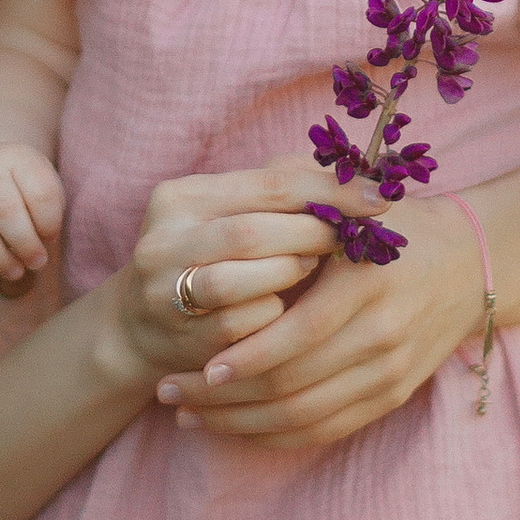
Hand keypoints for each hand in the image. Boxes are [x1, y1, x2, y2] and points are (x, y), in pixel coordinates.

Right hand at [0, 141, 64, 286]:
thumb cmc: (19, 186)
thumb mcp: (41, 185)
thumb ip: (48, 210)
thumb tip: (40, 245)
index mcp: (17, 157)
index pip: (40, 193)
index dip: (50, 224)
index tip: (50, 239)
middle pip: (6, 210)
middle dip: (25, 245)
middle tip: (37, 263)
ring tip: (15, 272)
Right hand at [105, 161, 334, 381]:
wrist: (139, 327)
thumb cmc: (208, 260)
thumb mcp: (226, 217)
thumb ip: (277, 198)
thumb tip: (357, 184)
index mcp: (181, 197)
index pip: (269, 185)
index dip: (329, 192)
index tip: (379, 199)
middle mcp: (164, 239)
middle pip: (254, 232)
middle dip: (312, 236)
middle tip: (349, 240)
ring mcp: (165, 290)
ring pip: (246, 280)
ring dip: (290, 275)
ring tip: (311, 270)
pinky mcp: (177, 335)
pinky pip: (242, 325)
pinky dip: (272, 317)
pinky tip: (284, 312)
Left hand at [164, 166, 486, 444]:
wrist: (467, 264)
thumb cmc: (391, 229)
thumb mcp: (347, 208)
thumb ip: (289, 206)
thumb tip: (223, 228)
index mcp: (366, 285)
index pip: (295, 336)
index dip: (242, 358)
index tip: (194, 365)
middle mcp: (383, 335)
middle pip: (292, 385)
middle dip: (223, 396)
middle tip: (172, 392)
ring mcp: (391, 372)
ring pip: (303, 417)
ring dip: (239, 422)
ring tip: (190, 413)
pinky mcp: (393, 396)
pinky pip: (326, 430)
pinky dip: (275, 435)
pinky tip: (235, 425)